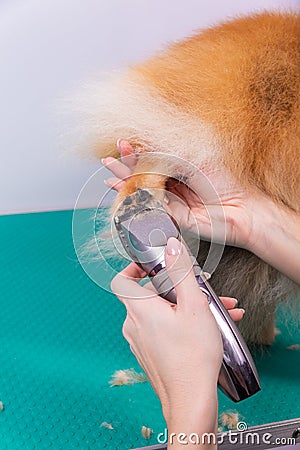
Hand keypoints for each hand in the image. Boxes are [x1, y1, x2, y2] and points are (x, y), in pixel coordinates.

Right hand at [103, 140, 299, 283]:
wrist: (241, 210)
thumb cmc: (225, 182)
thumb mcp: (194, 159)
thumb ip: (168, 153)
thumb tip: (146, 143)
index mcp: (183, 166)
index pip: (154, 157)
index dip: (138, 151)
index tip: (124, 142)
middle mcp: (176, 182)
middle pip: (146, 173)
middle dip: (127, 164)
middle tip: (111, 157)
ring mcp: (173, 199)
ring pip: (144, 188)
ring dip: (126, 180)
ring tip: (108, 171)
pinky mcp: (172, 215)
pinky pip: (150, 205)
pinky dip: (134, 197)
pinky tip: (121, 191)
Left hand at [111, 237, 243, 427]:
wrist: (191, 401)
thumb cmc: (192, 357)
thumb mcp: (193, 305)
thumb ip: (181, 271)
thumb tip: (171, 246)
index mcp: (139, 310)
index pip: (121, 280)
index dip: (133, 268)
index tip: (151, 265)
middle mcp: (134, 325)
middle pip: (149, 295)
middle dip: (178, 289)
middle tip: (200, 289)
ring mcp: (140, 342)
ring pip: (161, 313)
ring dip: (186, 307)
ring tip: (217, 310)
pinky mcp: (150, 354)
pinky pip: (163, 330)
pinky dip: (182, 324)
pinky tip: (209, 328)